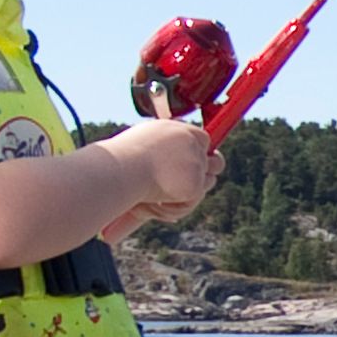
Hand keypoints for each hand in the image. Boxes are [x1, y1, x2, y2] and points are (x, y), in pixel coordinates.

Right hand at [99, 114, 221, 210]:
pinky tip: (156, 205)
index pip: (203, 140)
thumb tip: (169, 160)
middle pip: (216, 162)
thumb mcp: (142, 144)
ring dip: (188, 194)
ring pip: (206, 183)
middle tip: (194, 186)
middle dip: (209, 174)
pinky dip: (176, 207)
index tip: (194, 166)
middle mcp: (192, 144)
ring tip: (159, 201)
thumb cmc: (120, 159)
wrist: (120, 169)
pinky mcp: (195, 184)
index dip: (200, 154)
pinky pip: (192, 201)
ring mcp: (196, 163)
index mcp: (180, 130)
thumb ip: (161, 148)